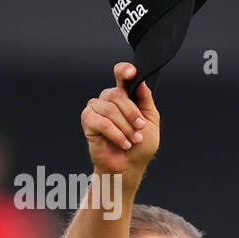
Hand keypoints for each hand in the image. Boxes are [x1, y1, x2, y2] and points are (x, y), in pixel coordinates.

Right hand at [80, 62, 160, 177]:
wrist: (129, 166)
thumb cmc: (140, 145)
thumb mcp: (150, 122)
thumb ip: (146, 101)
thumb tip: (140, 81)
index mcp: (125, 96)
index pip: (122, 76)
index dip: (124, 71)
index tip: (131, 72)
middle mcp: (109, 99)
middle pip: (117, 94)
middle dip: (132, 114)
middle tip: (139, 130)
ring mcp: (96, 108)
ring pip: (110, 109)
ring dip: (126, 128)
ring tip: (132, 140)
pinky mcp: (88, 120)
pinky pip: (101, 122)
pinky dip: (115, 134)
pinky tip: (123, 143)